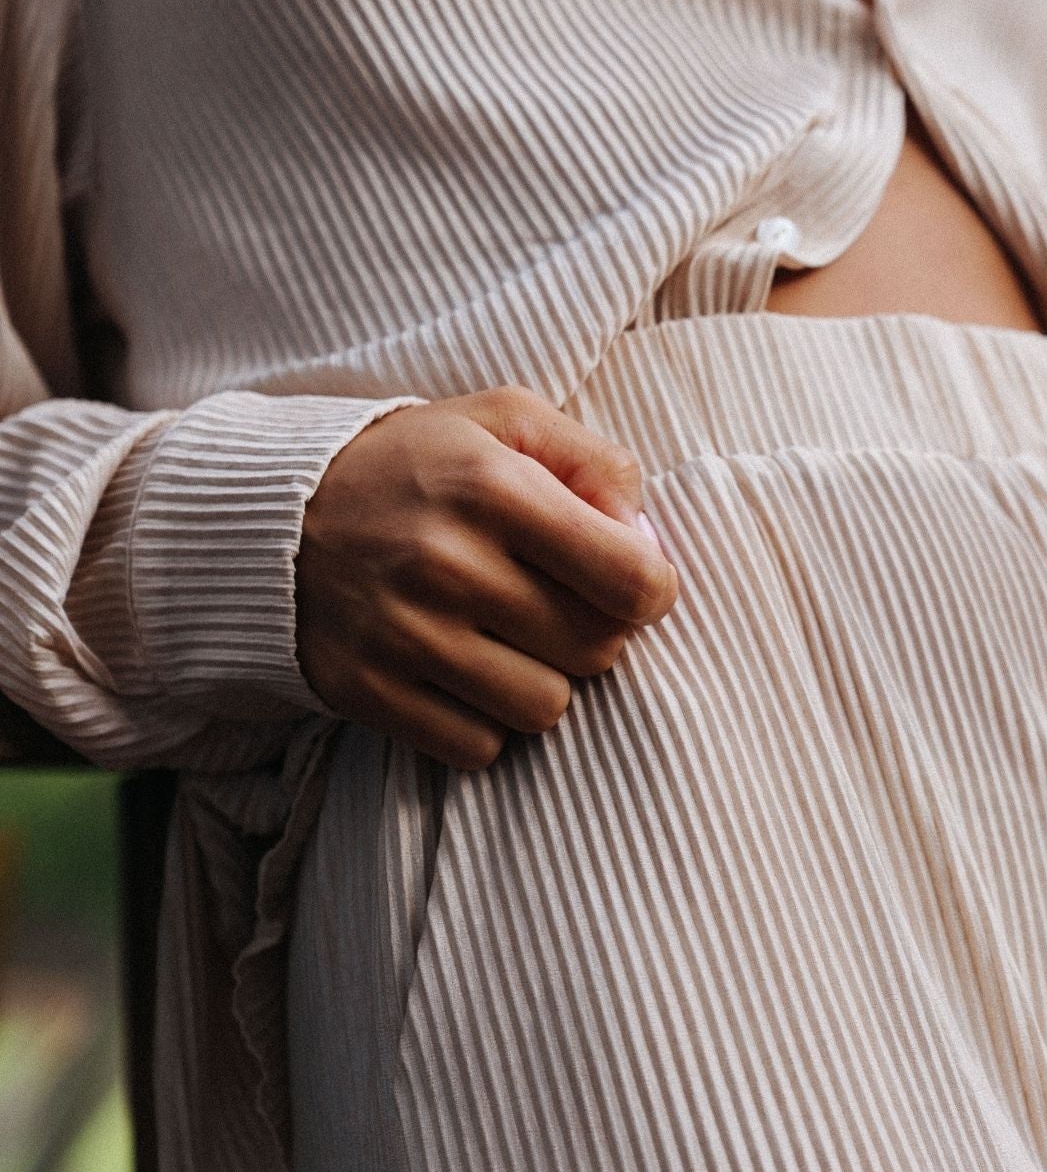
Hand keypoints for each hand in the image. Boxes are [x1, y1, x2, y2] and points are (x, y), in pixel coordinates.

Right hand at [296, 386, 677, 769]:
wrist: (270, 515)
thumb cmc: (416, 467)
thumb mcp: (504, 423)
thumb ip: (595, 464)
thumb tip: (648, 542)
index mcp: (492, 487)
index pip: (631, 580)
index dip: (651, 591)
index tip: (629, 583)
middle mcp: (447, 563)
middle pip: (596, 651)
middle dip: (593, 633)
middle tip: (553, 606)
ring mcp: (403, 633)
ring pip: (544, 709)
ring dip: (540, 682)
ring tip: (506, 642)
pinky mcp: (367, 690)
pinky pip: (478, 748)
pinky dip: (483, 724)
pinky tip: (461, 677)